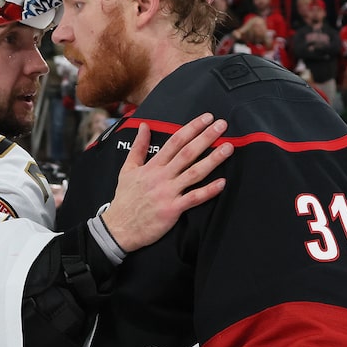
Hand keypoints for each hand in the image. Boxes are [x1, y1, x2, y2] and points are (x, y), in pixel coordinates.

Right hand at [101, 114, 232, 251]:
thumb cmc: (125, 199)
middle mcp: (161, 176)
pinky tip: (222, 183)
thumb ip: (138, 147)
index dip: (192, 128)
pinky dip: (208, 191)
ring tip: (228, 148)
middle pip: (187, 153)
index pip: (175, 141)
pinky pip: (193, 198)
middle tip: (222, 125)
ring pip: (194, 173)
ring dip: (213, 159)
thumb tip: (144, 126)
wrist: (119, 227)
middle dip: (206, 137)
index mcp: (152, 166)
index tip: (207, 118)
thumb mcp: (127, 169)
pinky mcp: (172, 209)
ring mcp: (168, 193)